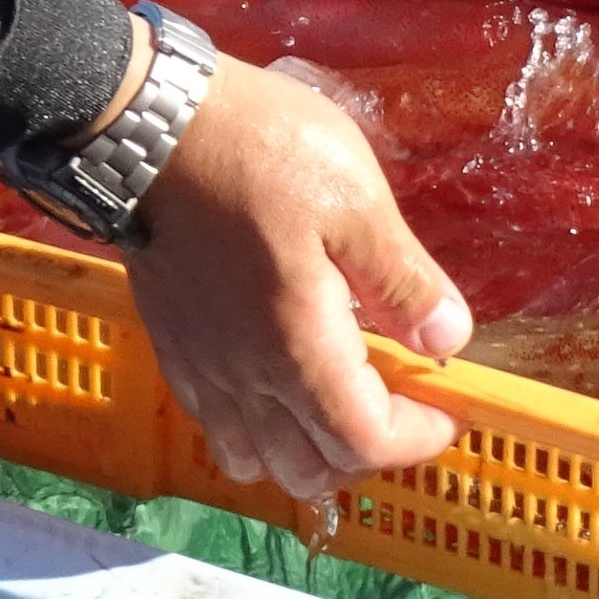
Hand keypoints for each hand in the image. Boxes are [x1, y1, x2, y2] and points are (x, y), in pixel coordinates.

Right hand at [120, 55, 470, 499]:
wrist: (149, 128)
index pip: (363, 442)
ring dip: (309, 451)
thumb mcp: (357, 202)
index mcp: (297, 348)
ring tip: (345, 397)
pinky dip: (260, 432)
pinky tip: (285, 380)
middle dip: (368, 450)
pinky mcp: (174, 348)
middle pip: (311, 470)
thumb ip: (403, 282)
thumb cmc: (261, 153)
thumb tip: (448, 341)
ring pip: (257, 461)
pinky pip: (218, 427)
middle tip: (404, 399)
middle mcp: (244, 378)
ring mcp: (201, 368)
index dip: (417, 439)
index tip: (449, 409)